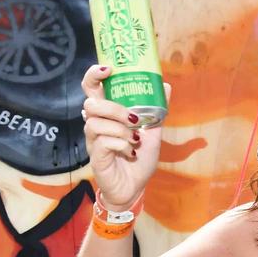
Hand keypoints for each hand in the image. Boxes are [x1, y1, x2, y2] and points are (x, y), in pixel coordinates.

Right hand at [81, 65, 171, 210]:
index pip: (91, 88)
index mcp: (107, 114)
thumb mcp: (153, 132)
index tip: (108, 69)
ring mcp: (93, 140)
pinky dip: (122, 145)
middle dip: (115, 109)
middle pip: (91, 103)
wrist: (135, 187)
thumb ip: (157, 110)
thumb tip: (165, 86)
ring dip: (122, 130)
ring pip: (96, 122)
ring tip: (135, 140)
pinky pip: (103, 142)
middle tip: (134, 120)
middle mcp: (96, 124)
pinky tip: (131, 152)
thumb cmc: (139, 158)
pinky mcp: (95, 156)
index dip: (94, 75)